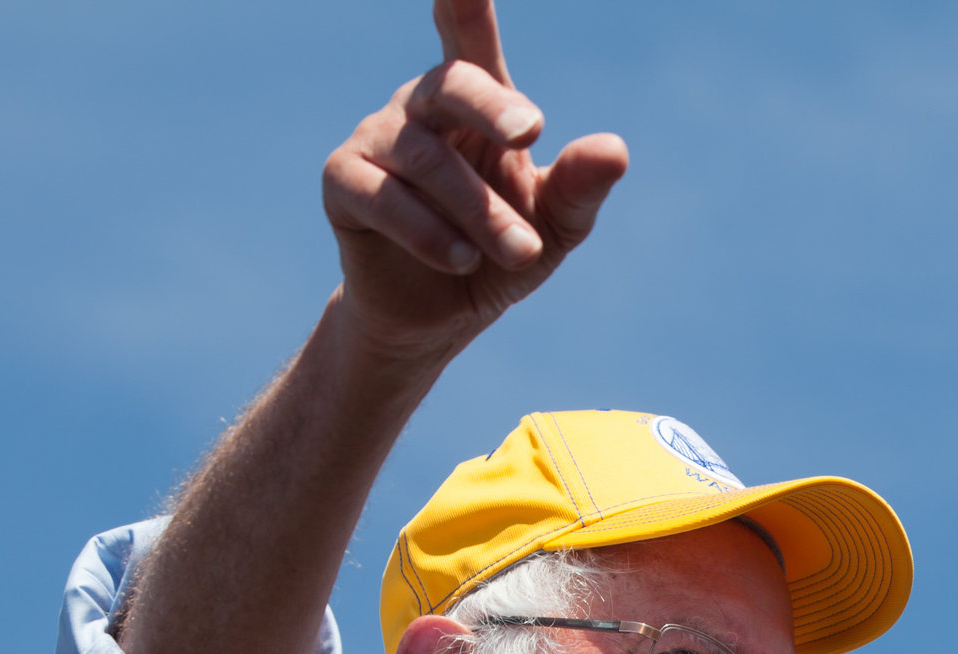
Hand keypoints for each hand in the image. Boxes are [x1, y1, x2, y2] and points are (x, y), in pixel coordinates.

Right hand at [323, 0, 627, 363]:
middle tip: (532, 132)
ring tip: (520, 252)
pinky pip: (381, 195)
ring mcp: (376, 138)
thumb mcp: (554, 227)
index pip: (469, 32)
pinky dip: (427, 229)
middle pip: (451, 83)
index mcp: (476, 101)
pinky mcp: (342, 182)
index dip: (465, 1)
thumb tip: (615, 149)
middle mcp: (421, 106)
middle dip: (493, 107)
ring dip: (479, 209)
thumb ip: (579, 187)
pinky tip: (462, 258)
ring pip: (425, 158)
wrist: (439, 319)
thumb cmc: (499, 253)